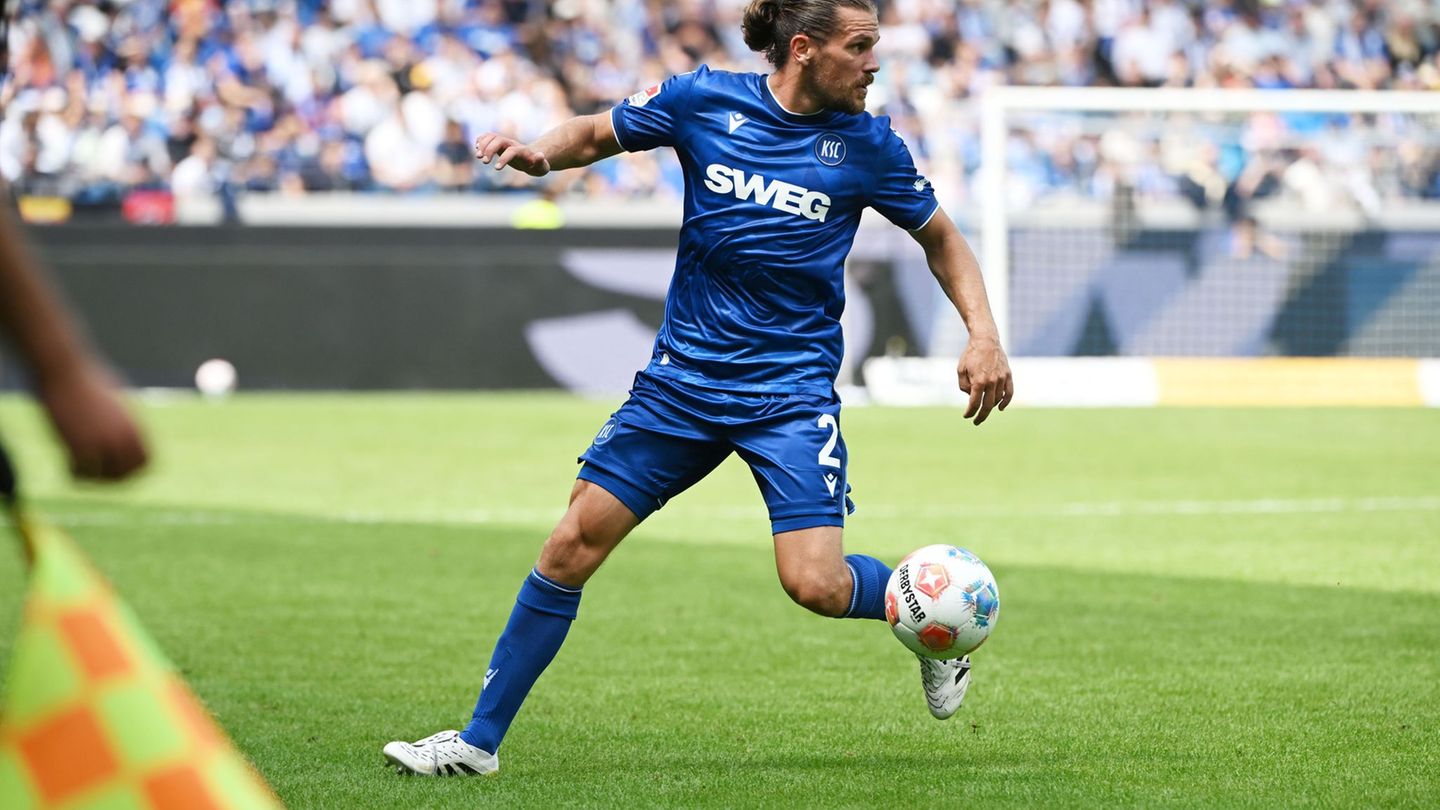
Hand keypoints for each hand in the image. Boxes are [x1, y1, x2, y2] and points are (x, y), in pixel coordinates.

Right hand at [37, 362, 147, 480]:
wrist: (66, 371)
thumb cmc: (89, 380)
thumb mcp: (117, 401)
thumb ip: (125, 421)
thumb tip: (127, 434)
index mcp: (136, 426)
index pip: (146, 462)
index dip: (133, 469)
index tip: (117, 469)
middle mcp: (124, 437)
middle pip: (126, 474)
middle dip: (111, 478)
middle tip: (95, 473)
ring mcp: (103, 442)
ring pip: (105, 478)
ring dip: (92, 477)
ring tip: (80, 467)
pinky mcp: (80, 444)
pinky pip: (82, 474)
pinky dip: (75, 474)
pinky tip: (68, 464)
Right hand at [473, 133, 549, 176]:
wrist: (532, 159)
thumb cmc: (537, 166)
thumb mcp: (541, 167)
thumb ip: (540, 162)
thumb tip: (540, 156)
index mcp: (522, 151)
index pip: (511, 151)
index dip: (504, 158)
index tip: (497, 169)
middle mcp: (512, 144)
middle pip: (499, 140)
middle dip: (489, 149)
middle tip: (484, 161)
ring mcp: (504, 142)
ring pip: (491, 136)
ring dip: (482, 144)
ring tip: (478, 156)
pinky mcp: (498, 144)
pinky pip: (487, 137)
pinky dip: (481, 141)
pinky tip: (477, 150)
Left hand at [956, 337, 1012, 425]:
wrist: (986, 340)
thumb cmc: (970, 355)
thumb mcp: (961, 370)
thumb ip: (964, 386)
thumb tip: (971, 396)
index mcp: (978, 381)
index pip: (974, 403)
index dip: (970, 412)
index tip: (966, 416)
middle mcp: (991, 382)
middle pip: (987, 405)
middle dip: (981, 416)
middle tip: (976, 422)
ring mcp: (1001, 379)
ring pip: (998, 399)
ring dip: (991, 406)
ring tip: (984, 409)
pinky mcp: (1008, 375)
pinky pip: (1009, 392)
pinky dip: (1006, 402)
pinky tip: (1000, 408)